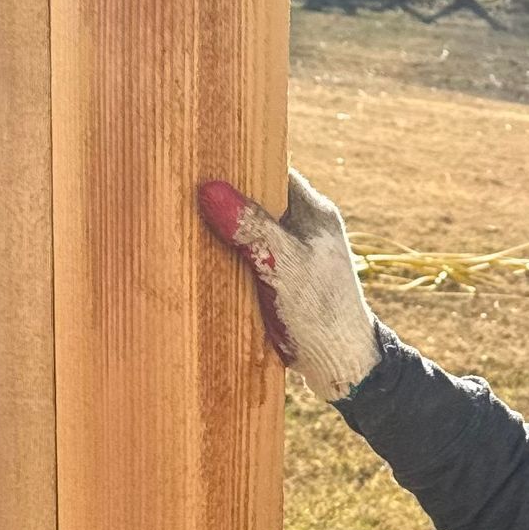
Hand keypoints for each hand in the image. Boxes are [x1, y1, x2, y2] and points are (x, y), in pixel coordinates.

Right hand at [197, 168, 380, 401]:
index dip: (235, 163)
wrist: (343, 368)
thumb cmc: (323, 315)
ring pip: (248, 228)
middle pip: (254, 197)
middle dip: (225, 198)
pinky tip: (206, 256)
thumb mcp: (284, 266)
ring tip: (188, 222)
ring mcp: (291, 252)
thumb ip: (251, 228)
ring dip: (224, 231)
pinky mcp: (280, 278)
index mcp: (313, 210)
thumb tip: (210, 190)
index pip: (268, 167)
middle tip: (186, 192)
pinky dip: (230, 257)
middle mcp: (303, 226)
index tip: (201, 161)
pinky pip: (248, 256)